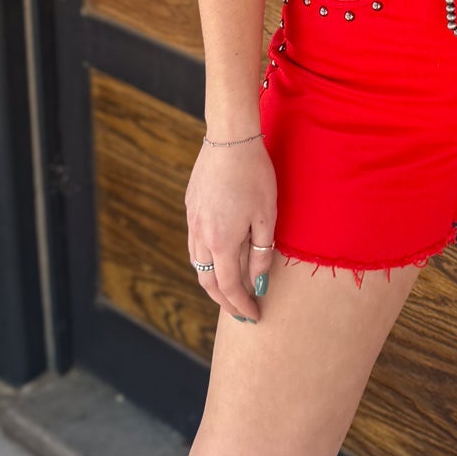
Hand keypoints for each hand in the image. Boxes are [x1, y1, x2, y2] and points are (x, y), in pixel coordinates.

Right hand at [186, 137, 277, 322]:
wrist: (230, 139)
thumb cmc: (255, 177)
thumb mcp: (266, 218)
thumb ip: (260, 255)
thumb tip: (257, 285)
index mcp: (221, 242)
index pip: (229, 287)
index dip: (241, 305)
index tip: (254, 316)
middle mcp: (200, 235)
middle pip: (207, 281)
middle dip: (225, 301)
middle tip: (241, 312)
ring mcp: (192, 220)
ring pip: (197, 262)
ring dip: (212, 281)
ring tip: (230, 289)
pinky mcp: (190, 206)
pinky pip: (194, 242)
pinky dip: (205, 258)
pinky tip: (218, 256)